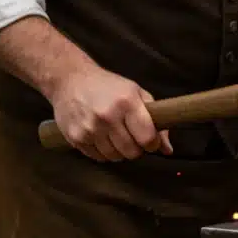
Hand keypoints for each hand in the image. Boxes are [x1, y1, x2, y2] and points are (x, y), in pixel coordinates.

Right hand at [49, 66, 172, 161]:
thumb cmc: (108, 86)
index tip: (149, 140)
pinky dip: (103, 152)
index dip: (152, 144)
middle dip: (136, 148)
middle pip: (132, 152)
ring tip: (115, 136)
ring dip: (119, 151)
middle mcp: (107, 116)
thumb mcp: (136, 94)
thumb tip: (168, 150)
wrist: (69, 79)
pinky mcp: (76, 137)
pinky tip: (101, 137)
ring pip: (115, 157)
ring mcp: (90, 128)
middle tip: (132, 137)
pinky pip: (98, 158)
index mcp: (126, 103)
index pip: (148, 138)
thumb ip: (156, 120)